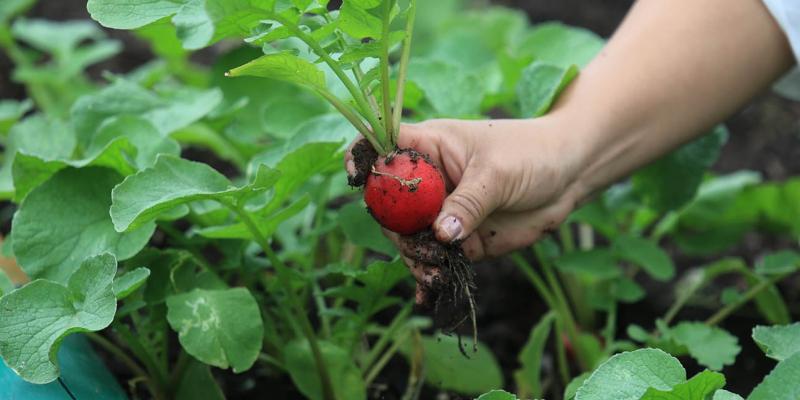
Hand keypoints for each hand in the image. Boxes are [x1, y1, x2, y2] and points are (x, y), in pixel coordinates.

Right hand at [345, 118, 586, 297]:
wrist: (569, 175)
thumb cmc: (531, 154)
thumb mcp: (498, 174)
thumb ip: (468, 203)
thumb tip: (441, 234)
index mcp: (429, 147)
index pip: (381, 146)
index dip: (362, 158)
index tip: (356, 180)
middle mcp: (427, 180)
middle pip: (389, 205)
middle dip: (397, 230)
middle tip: (423, 248)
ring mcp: (441, 211)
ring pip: (409, 238)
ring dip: (415, 258)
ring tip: (436, 274)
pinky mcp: (460, 238)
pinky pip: (435, 258)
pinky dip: (430, 275)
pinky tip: (430, 292)